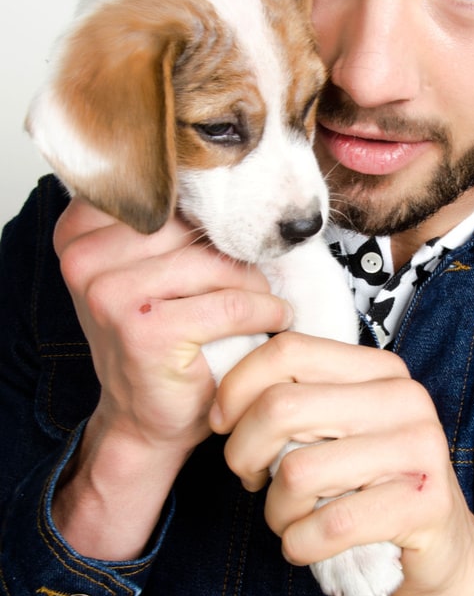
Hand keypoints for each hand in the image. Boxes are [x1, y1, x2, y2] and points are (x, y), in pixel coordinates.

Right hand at [51, 198, 293, 559]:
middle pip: (190, 227)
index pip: (163, 195)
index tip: (230, 238)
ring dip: (254, 283)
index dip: (205, 214)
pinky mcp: (147, 330)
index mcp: (78, 233)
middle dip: (233, 251)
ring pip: (214, 264)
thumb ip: (165, 224)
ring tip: (266, 300)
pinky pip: (230, 303)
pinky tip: (274, 319)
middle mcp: (84, 260)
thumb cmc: (155, 342)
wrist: (146, 419)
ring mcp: (111, 295)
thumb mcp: (146, 272)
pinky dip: (264, 311)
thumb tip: (231, 176)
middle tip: (258, 274)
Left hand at [211, 332, 473, 595]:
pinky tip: (307, 545)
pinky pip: (330, 524)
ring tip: (290, 519)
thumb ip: (299, 402)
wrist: (445, 553)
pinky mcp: (424, 504)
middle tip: (253, 480)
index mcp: (380, 370)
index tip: (224, 425)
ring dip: (276, 510)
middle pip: (281, 407)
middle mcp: (405, 398)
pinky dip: (300, 544)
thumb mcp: (340, 432)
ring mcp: (419, 450)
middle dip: (244, 453)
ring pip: (298, 471)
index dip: (236, 388)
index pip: (288, 351)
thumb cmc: (374, 490)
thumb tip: (225, 400)